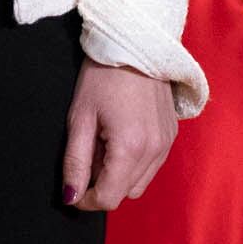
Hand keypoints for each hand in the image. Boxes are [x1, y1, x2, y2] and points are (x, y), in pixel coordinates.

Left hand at [62, 60, 178, 210]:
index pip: (109, 198)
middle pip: (126, 193)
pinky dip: (134, 163)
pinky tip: (120, 137)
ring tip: (102, 142)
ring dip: (119, 175)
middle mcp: (155, 150)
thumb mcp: (79, 118)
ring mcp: (167, 143)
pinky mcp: (172, 135)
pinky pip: (152, 165)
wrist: (133, 43)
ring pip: (141, 182)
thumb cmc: (101, 76)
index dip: (86, 200)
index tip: (71, 190)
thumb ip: (75, 162)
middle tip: (86, 155)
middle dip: (103, 185)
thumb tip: (70, 196)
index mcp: (130, 148)